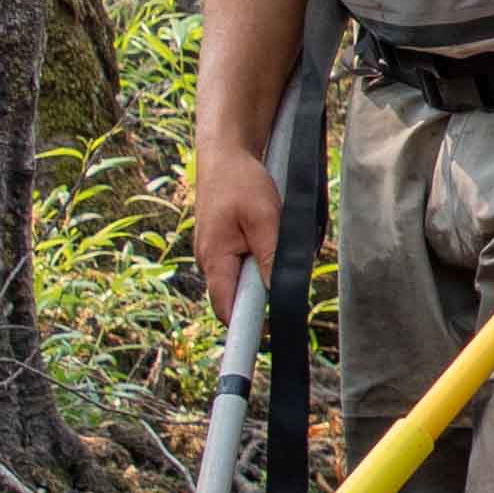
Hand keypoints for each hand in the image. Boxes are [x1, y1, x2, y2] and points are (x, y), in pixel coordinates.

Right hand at [190, 136, 280, 315]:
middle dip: (260, 296)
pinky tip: (268, 238)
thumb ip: (271, 257)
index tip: (263, 340)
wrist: (226, 152)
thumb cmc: (242, 181)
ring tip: (274, 245)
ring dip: (261, 274)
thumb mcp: (266, 218)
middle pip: (235, 297)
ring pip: (241, 279)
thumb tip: (277, 292)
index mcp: (215, 259)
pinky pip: (242, 262)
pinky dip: (258, 258)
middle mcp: (210, 261)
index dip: (242, 329)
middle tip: (283, 276)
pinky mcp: (224, 243)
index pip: (226, 309)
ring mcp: (215, 252)